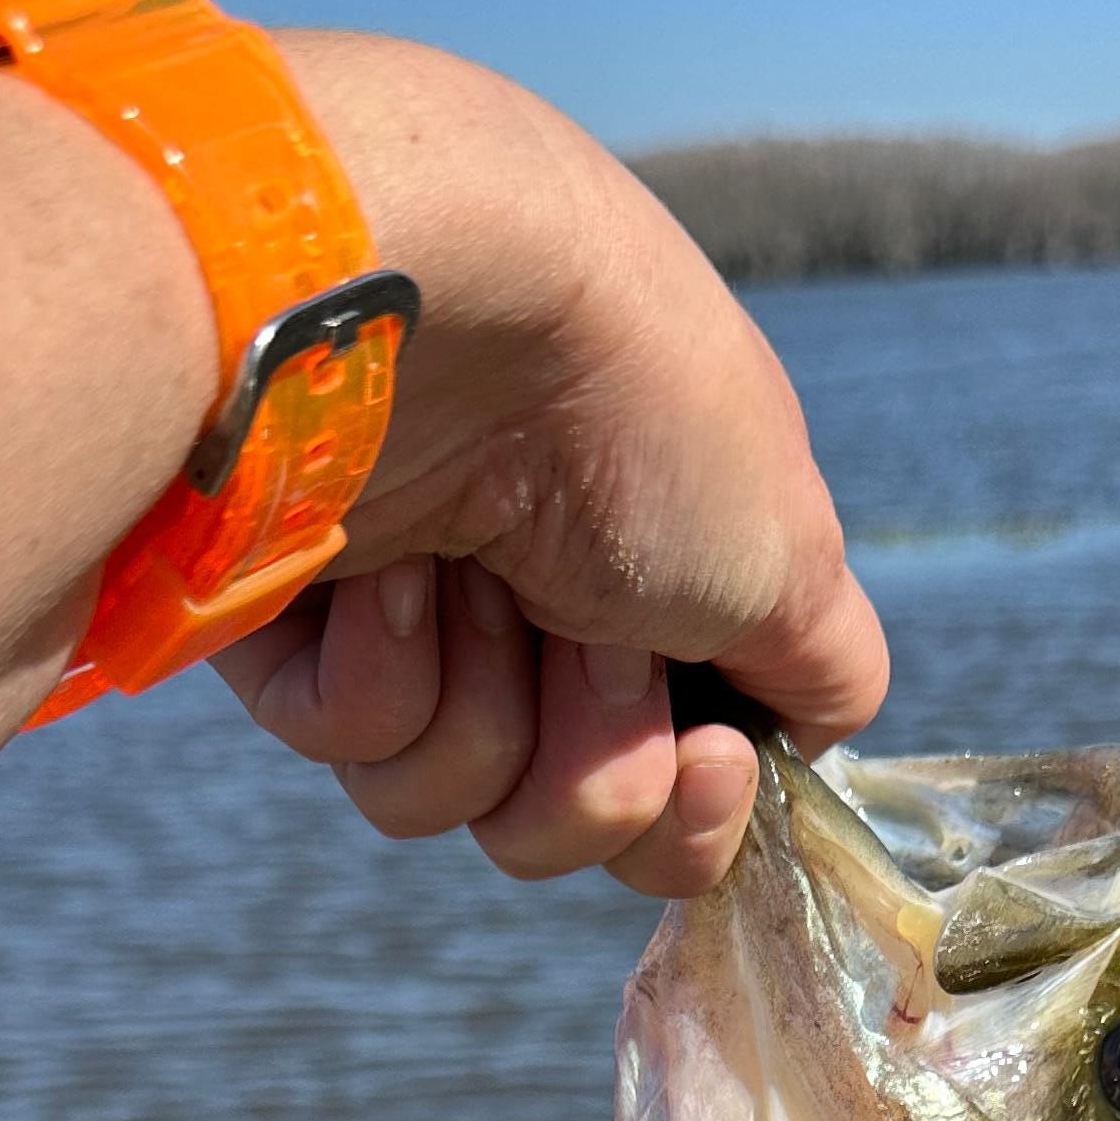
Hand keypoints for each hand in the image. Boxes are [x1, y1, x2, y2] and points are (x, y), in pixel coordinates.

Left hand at [207, 34, 888, 896]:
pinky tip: (387, 564)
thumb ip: (827, 667)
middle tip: (581, 632)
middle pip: (570, 819)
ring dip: (485, 701)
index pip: (676, 798)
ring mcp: (413, 618)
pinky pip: (348, 745)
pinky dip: (382, 664)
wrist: (451, 300)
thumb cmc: (640, 412)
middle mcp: (539, 610)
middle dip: (591, 757)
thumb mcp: (792, 549)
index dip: (694, 815)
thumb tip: (805, 738)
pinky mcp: (292, 624)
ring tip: (476, 570)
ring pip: (456, 800)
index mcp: (659, 591)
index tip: (703, 755)